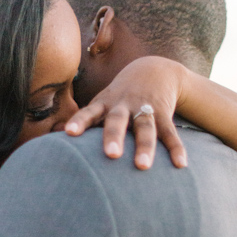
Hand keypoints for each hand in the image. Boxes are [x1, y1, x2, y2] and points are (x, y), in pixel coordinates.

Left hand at [66, 56, 189, 170]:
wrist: (154, 68)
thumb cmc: (119, 95)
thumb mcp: (102, 101)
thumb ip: (85, 120)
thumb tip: (56, 137)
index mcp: (105, 103)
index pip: (89, 112)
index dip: (79, 122)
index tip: (69, 134)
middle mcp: (124, 105)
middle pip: (117, 121)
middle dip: (113, 137)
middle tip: (110, 155)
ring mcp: (145, 108)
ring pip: (145, 128)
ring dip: (145, 147)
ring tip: (143, 167)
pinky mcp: (164, 114)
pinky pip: (170, 133)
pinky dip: (176, 149)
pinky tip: (181, 165)